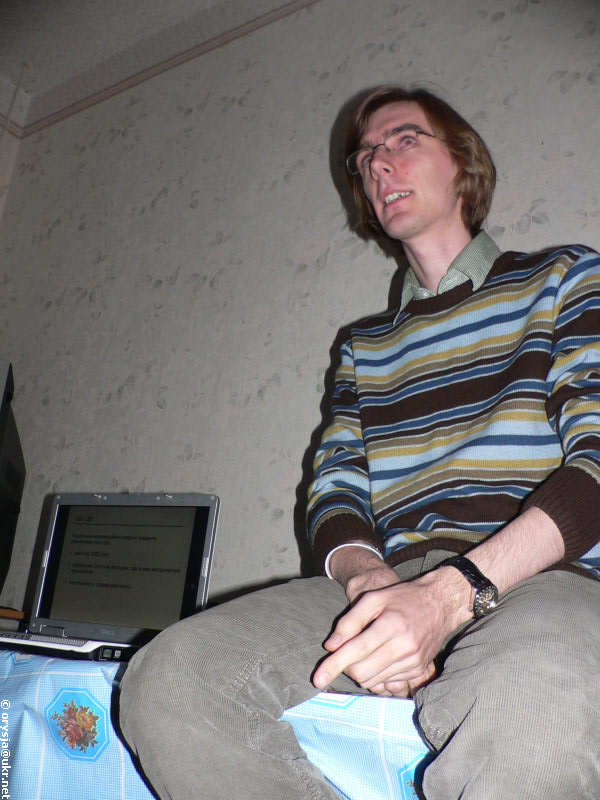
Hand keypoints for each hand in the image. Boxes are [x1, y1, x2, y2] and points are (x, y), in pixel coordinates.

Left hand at [313, 566, 471, 696]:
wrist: (440, 604)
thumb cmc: (403, 598)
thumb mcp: (374, 598)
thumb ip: (350, 621)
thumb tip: (331, 646)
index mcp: (391, 624)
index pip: (356, 651)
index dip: (334, 665)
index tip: (317, 678)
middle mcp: (404, 646)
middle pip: (362, 672)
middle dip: (346, 667)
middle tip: (346, 652)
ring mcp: (413, 661)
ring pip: (373, 681)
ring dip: (361, 671)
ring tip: (366, 650)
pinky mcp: (418, 670)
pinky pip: (387, 682)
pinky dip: (376, 674)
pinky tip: (380, 657)